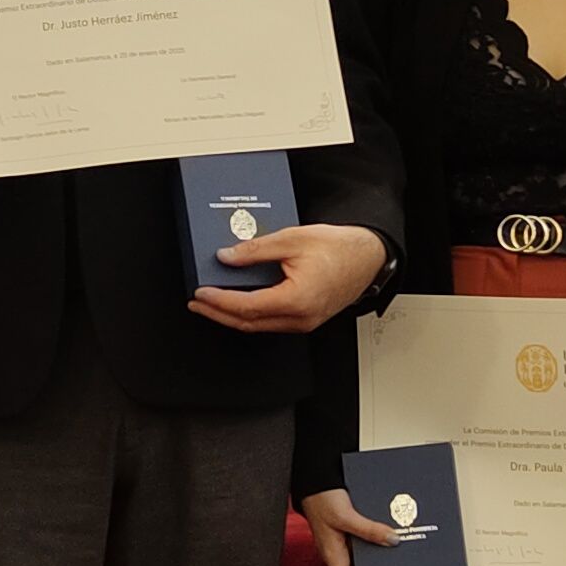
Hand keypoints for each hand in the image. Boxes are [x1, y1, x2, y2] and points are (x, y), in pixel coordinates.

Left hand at [190, 222, 386, 334]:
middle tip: (197, 302)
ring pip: (259, 326)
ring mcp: (304, 322)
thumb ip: (256, 250)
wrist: (368, 257)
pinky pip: (271, 322)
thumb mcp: (293, 239)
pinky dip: (251, 314)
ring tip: (211, 303)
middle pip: (248, 323)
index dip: (219, 301)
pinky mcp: (306, 319)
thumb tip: (227, 257)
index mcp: (297, 299)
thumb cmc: (340, 248)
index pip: (247, 307)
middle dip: (218, 313)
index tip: (201, 292)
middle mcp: (300, 317)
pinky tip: (238, 302)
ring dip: (232, 316)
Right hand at [300, 488, 396, 565]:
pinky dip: (379, 549)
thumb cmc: (321, 499)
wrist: (314, 481)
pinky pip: (365, 550)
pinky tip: (392, 543)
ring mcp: (344, 548)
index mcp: (334, 557)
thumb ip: (369, 529)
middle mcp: (339, 556)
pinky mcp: (349, 537)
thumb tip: (393, 541)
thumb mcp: (346, 514)